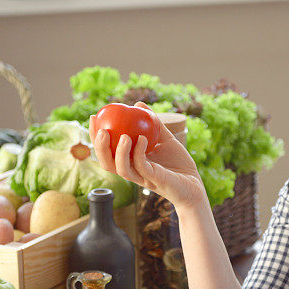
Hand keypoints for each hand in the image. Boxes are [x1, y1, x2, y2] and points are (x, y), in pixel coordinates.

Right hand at [89, 102, 206, 210]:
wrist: (194, 184)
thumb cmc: (178, 163)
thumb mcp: (165, 139)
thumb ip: (153, 123)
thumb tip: (138, 104)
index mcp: (130, 162)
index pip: (107, 151)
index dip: (96, 136)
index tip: (94, 117)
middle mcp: (133, 171)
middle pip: (107, 163)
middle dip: (99, 147)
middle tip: (100, 129)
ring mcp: (142, 178)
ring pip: (121, 169)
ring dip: (118, 153)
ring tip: (122, 136)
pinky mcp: (154, 180)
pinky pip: (142, 167)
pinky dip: (140, 153)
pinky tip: (142, 139)